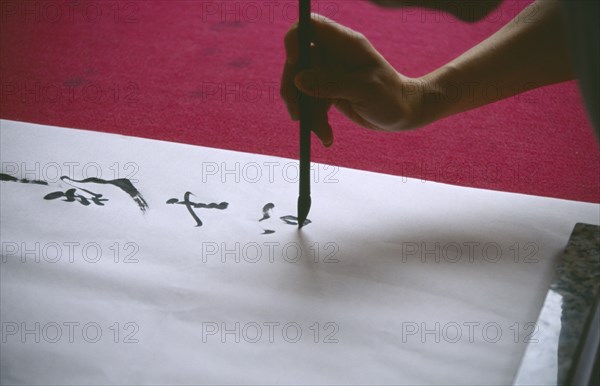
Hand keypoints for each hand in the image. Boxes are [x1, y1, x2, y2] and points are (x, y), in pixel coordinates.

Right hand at [280, 14, 424, 146]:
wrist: (403, 114)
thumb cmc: (391, 97)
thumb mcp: (364, 90)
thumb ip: (331, 83)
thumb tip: (298, 80)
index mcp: (345, 43)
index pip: (309, 26)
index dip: (295, 40)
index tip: (294, 64)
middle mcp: (333, 54)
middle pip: (296, 63)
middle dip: (293, 90)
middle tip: (297, 115)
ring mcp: (328, 72)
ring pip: (300, 87)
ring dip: (306, 113)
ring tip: (323, 134)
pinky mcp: (327, 90)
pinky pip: (310, 103)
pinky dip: (315, 120)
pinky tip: (327, 137)